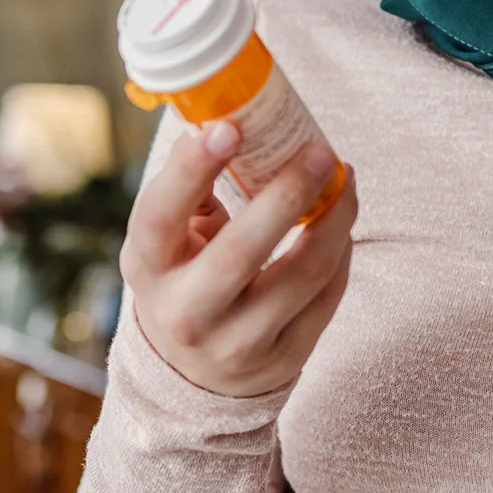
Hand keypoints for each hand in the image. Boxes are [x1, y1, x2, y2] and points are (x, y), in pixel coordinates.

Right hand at [117, 120, 358, 397]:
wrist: (194, 374)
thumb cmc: (184, 278)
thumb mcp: (167, 242)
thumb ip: (192, 190)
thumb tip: (228, 118)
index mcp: (148, 269)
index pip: (160, 216)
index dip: (191, 170)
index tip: (227, 126)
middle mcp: (186, 313)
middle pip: (241, 251)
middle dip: (288, 194)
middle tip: (320, 152)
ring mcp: (236, 343)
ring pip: (302, 275)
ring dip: (334, 220)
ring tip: (344, 181)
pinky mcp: (283, 359)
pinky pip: (327, 297)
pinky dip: (341, 252)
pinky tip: (341, 222)